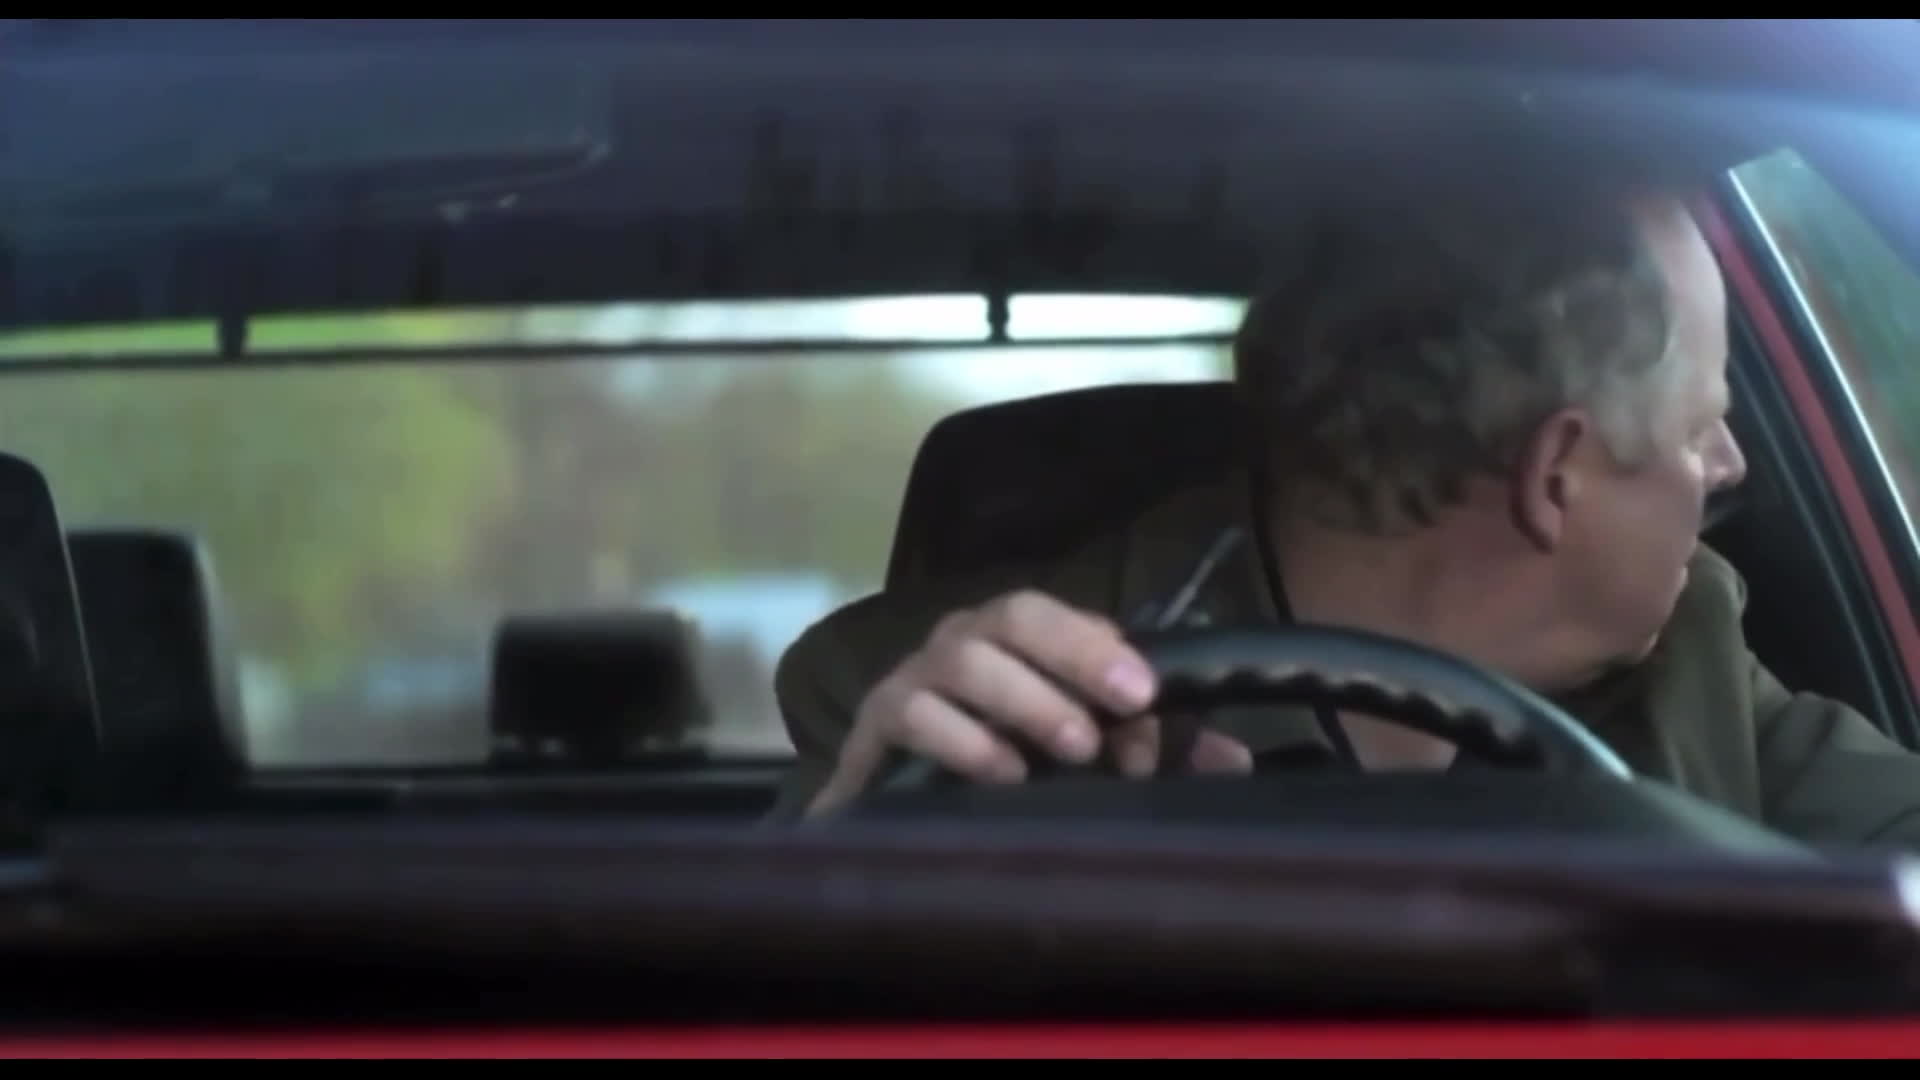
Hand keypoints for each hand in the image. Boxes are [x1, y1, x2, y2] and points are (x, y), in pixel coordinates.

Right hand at [805, 589, 1252, 815]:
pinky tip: (1002, 775)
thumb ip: (1159, 752)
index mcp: (1015, 639)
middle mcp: (962, 644)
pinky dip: (960, 740)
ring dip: (1021, 700)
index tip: (1145, 694)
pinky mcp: (872, 732)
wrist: (898, 806)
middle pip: (1009, 618)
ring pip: (959, 661)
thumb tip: (1230, 760)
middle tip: (1115, 718)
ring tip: (1072, 751)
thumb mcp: (1089, 758)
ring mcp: (912, 681)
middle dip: (1068, 658)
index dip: (1098, 646)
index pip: (1056, 615)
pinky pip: (908, 715)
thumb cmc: (1006, 766)